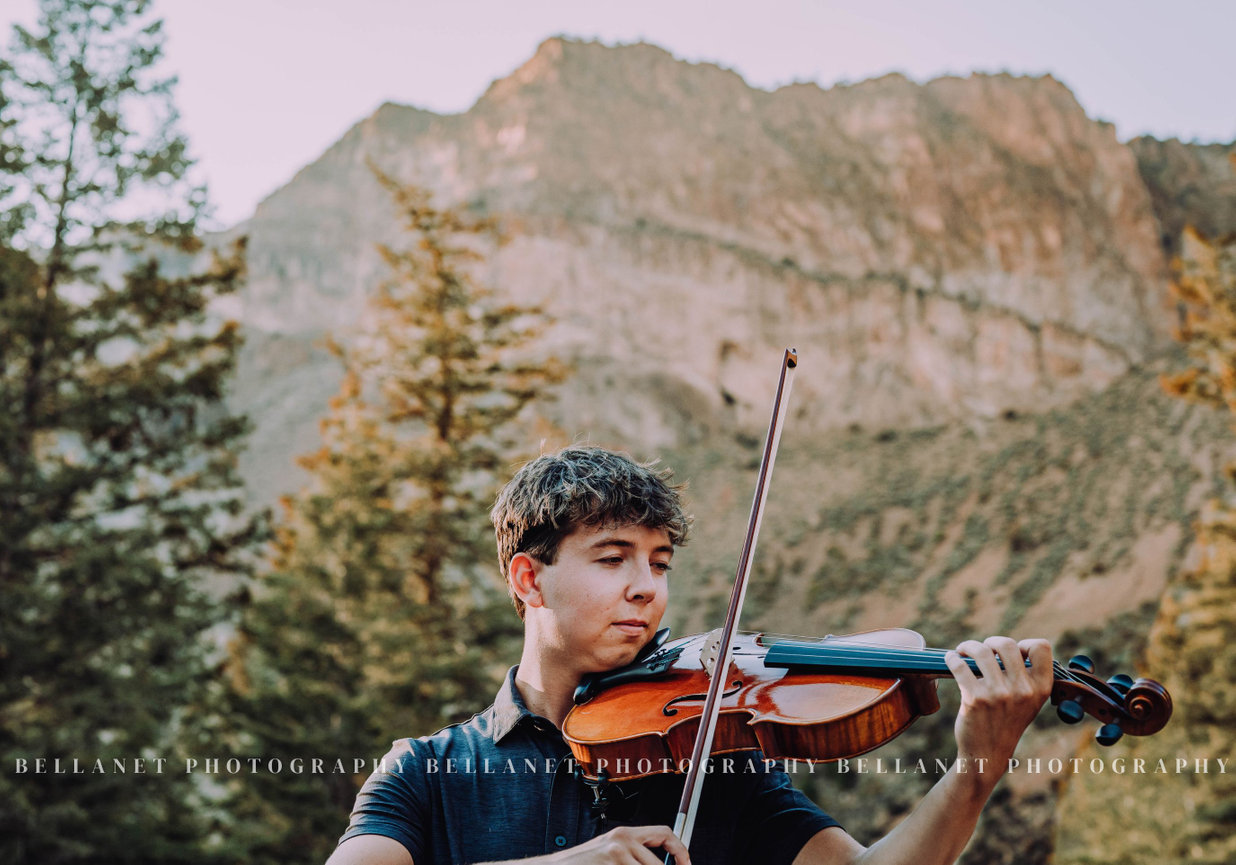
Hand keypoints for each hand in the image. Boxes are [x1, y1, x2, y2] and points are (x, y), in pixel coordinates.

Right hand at [546, 825, 690, 864]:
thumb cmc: (584, 864)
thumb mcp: (611, 854)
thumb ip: (635, 856)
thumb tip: (661, 864)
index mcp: (625, 834)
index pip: (664, 833)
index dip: (680, 850)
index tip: (686, 864)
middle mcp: (623, 838)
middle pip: (658, 863)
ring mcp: (616, 851)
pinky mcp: (611, 861)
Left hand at [944, 637, 1052, 773]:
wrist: (987, 754)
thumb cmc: (1006, 722)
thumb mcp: (1028, 702)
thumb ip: (1025, 676)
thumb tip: (1004, 645)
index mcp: (1040, 689)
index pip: (1042, 648)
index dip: (1024, 644)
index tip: (1011, 653)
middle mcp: (1022, 690)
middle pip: (1007, 644)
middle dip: (990, 642)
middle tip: (981, 649)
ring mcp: (998, 694)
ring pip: (980, 651)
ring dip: (967, 646)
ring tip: (962, 651)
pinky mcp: (975, 698)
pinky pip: (959, 665)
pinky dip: (952, 659)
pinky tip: (951, 660)